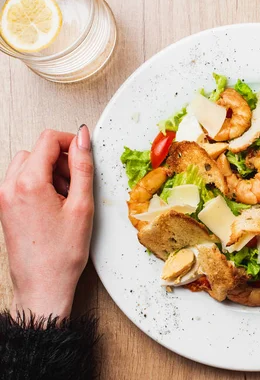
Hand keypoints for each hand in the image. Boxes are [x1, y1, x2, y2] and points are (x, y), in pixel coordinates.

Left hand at [0, 126, 93, 318]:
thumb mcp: (81, 205)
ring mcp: (5, 198)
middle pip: (37, 151)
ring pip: (28, 165)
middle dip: (60, 160)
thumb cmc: (61, 254)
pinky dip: (40, 184)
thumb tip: (83, 140)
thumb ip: (82, 167)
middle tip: (78, 183)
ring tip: (67, 196)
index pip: (48, 140)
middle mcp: (10, 187)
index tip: (85, 153)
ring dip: (50, 171)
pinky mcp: (6, 208)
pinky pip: (21, 181)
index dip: (71, 142)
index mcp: (28, 183)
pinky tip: (56, 205)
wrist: (43, 284)